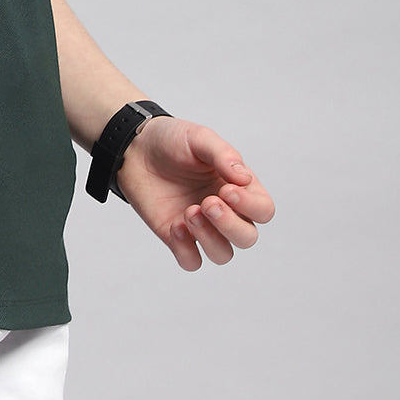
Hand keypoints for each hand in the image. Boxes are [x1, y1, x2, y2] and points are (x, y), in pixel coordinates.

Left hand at [115, 117, 274, 270]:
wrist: (136, 148)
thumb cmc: (172, 141)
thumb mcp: (199, 138)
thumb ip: (224, 155)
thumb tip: (244, 179)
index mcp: (238, 187)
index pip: (263, 210)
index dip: (250, 206)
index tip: (226, 189)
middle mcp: (225, 211)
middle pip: (247, 237)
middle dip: (230, 225)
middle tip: (207, 203)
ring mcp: (202, 227)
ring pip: (222, 254)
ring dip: (210, 238)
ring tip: (190, 212)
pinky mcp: (178, 237)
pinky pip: (191, 261)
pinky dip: (186, 250)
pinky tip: (175, 227)